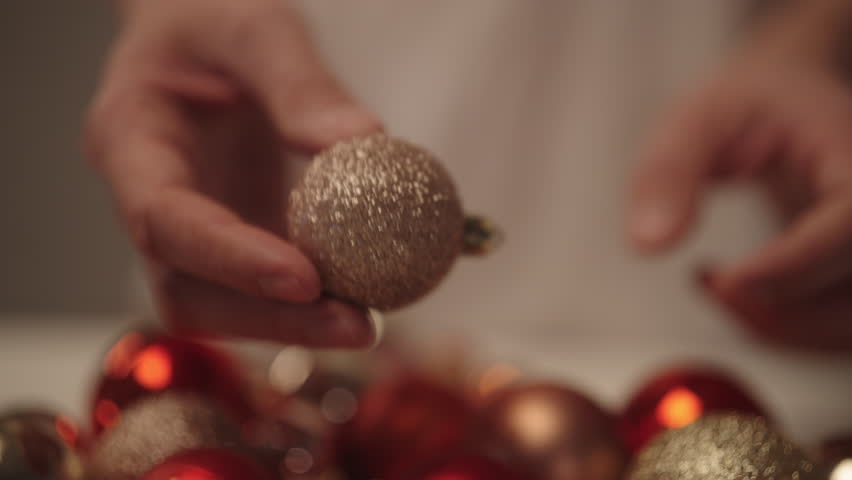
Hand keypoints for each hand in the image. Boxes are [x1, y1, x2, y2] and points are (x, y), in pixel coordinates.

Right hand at [85, 0, 381, 346]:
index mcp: (130, 141)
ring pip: (221, 306)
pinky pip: (259, 289)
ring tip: (368, 321)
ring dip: (293, 324)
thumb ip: (299, 81)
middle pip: (189, 290)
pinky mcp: (227, 240)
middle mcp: (149, 199)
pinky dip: (308, 304)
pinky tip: (365, 298)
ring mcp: (187, 230)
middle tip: (357, 324)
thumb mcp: (254, 25)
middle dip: (272, 318)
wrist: (201, 36)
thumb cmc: (211, 19)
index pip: (163, 220)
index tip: (305, 279)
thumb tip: (361, 144)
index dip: (230, 259)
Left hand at [629, 51, 851, 350]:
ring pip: (845, 325)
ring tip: (712, 282)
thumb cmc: (750, 102)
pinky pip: (834, 329)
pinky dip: (781, 327)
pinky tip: (735, 290)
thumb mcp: (698, 119)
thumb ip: (669, 174)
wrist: (789, 97)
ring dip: (773, 324)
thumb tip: (648, 244)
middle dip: (776, 305)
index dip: (792, 265)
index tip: (724, 281)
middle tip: (708, 282)